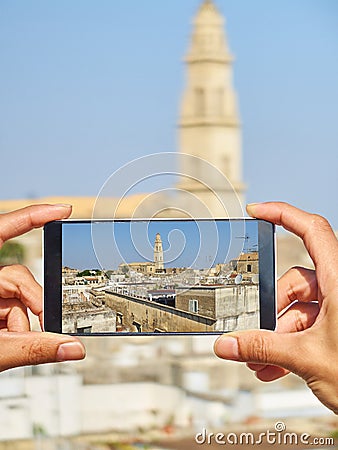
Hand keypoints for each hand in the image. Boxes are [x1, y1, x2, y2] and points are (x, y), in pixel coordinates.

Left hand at [0, 204, 84, 371]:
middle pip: (19, 276)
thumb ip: (33, 348)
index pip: (2, 230)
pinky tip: (6, 340)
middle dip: (34, 303)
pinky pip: (10, 308)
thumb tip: (71, 347)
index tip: (61, 211)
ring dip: (20, 321)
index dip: (33, 217)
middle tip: (44, 326)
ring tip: (10, 341)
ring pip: (16, 295)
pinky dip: (14, 326)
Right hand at [214, 202, 337, 413]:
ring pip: (299, 307)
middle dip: (271, 311)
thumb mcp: (307, 358)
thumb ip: (262, 348)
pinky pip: (307, 324)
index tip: (257, 211)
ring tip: (264, 360)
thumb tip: (229, 344)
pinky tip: (276, 366)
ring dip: (277, 334)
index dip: (283, 214)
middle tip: (257, 335)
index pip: (312, 230)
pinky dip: (289, 343)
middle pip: (294, 281)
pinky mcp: (337, 324)